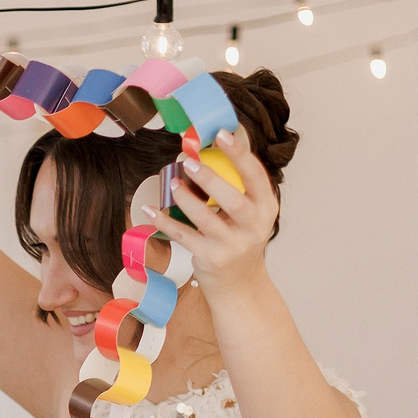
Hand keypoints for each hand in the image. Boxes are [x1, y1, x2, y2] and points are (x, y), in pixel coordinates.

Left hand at [156, 128, 279, 293]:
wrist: (239, 283)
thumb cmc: (240, 239)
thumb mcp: (250, 214)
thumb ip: (237, 189)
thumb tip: (204, 153)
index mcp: (266, 207)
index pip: (256, 176)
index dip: (239, 154)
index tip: (221, 135)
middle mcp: (254, 227)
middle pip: (233, 199)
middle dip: (210, 178)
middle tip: (189, 162)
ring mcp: (232, 245)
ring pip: (205, 219)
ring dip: (185, 199)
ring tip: (173, 184)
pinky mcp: (211, 258)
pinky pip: (184, 236)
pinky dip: (165, 222)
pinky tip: (152, 210)